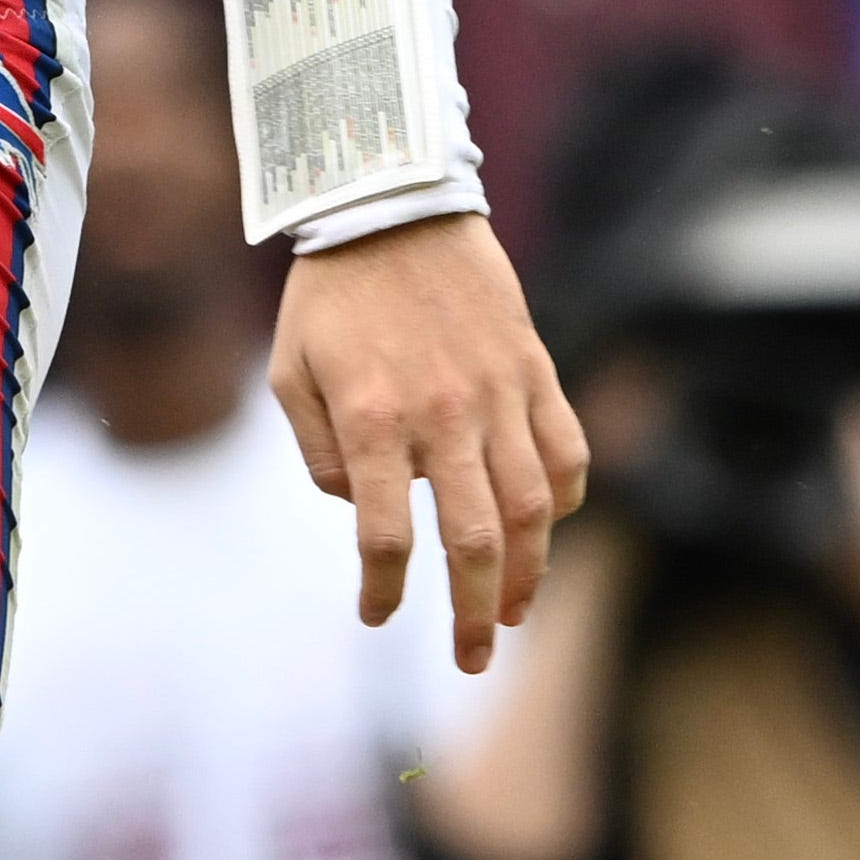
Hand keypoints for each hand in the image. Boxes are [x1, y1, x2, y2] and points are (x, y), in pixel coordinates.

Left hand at [272, 209, 588, 673]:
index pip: (383, 535)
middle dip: (472, 613)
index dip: (381, 589)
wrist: (394, 201)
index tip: (375, 615)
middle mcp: (442, 415)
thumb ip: (320, 451)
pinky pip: (568, 449)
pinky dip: (566, 498)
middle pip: (473, 541)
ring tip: (514, 611)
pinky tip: (550, 526)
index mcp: (372, 420)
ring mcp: (498, 393)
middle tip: (471, 658)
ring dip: (528, 572)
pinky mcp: (534, 368)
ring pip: (533, 507)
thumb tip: (358, 508)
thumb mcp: (291, 372)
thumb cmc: (331, 291)